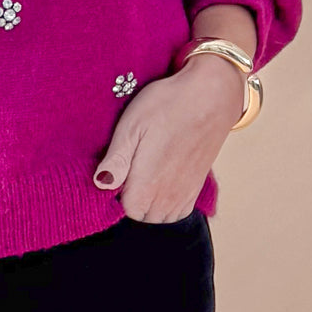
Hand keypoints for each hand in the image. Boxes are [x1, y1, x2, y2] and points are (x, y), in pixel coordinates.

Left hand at [92, 55, 244, 221]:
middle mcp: (169, 196)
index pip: (126, 209)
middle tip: (131, 167)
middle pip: (143, 216)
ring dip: (151, 203)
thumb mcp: (131, 126)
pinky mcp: (199, 185)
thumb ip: (116, 160)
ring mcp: (186, 193)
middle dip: (134, 199)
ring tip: (146, 173)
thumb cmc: (167, 105)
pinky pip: (180, 211)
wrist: (211, 96)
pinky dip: (169, 203)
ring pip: (162, 216)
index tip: (119, 168)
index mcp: (148, 184)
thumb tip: (101, 184)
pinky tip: (163, 179)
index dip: (118, 191)